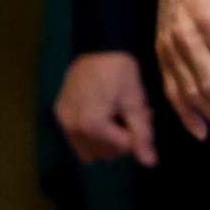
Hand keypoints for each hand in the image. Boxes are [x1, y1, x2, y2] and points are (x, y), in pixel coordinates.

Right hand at [53, 50, 157, 166]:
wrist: (95, 45)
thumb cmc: (119, 70)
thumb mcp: (135, 99)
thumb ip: (142, 133)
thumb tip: (150, 163)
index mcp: (92, 125)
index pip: (124, 148)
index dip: (139, 134)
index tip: (144, 115)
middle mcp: (73, 130)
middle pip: (107, 153)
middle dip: (124, 138)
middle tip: (133, 114)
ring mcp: (63, 124)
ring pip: (92, 152)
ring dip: (108, 141)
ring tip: (118, 115)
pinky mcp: (59, 117)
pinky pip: (78, 141)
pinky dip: (93, 136)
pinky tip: (103, 115)